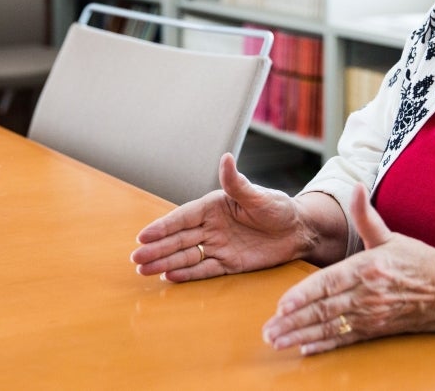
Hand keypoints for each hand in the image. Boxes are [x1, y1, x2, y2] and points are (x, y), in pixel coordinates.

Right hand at [131, 153, 312, 281]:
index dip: (162, 227)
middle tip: (135, 258)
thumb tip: (225, 158)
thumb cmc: (279, 208)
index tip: (143, 236)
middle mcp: (211, 227)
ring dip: (165, 262)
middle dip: (156, 249)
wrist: (299, 232)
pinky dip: (188, 274)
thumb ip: (238, 183)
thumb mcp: (259, 196)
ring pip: (186, 256)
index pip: (183, 218)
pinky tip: (169, 277)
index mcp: (214, 207)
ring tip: (143, 270)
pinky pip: (204, 270)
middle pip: (179, 239)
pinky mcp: (229, 264)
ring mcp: (218, 246)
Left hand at [261, 184, 434, 353]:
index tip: (281, 304)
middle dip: (293, 321)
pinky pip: (347, 340)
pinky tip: (305, 349)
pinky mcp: (378, 330)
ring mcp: (373, 315)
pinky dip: (325, 346)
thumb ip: (366, 215)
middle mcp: (369, 295)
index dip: (304, 295)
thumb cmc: (421, 262)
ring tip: (277, 342)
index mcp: (368, 268)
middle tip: (268, 331)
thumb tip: (356, 186)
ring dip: (302, 335)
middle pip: (325, 309)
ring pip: (331, 327)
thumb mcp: (391, 235)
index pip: (329, 282)